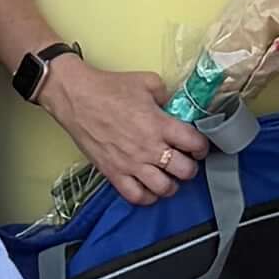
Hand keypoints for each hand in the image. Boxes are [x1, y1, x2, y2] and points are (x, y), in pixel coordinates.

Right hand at [34, 54, 195, 204]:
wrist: (77, 98)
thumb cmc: (110, 88)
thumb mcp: (147, 81)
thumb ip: (166, 95)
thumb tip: (172, 107)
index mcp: (160, 124)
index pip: (195, 144)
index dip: (202, 147)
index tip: (197, 146)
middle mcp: (149, 148)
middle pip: (184, 171)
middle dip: (190, 167)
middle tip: (185, 162)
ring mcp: (131, 164)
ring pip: (164, 188)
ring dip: (172, 185)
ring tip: (169, 177)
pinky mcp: (114, 173)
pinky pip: (136, 197)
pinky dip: (147, 197)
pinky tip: (149, 188)